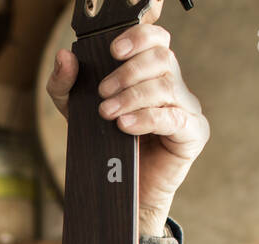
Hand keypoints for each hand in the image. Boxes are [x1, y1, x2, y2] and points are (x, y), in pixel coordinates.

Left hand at [46, 0, 209, 235]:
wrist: (121, 190)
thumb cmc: (105, 147)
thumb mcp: (75, 111)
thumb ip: (65, 84)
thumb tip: (65, 57)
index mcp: (151, 73)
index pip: (156, 40)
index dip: (139, 37)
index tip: (113, 50)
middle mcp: (173, 85)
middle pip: (162, 58)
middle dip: (128, 72)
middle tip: (102, 92)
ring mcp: (186, 108)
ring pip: (166, 86)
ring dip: (132, 96)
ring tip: (107, 112)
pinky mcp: (193, 132)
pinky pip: (173, 117)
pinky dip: (146, 118)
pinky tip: (124, 124)